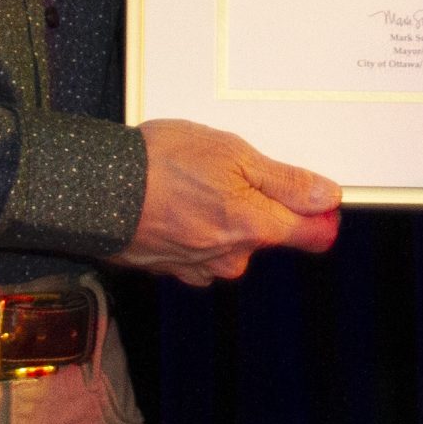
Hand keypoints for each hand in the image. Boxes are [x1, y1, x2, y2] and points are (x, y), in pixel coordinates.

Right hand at [114, 119, 341, 284]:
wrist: (96, 187)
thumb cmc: (161, 165)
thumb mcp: (235, 155)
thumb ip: (285, 181)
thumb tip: (327, 197)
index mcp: (254, 228)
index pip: (310, 235)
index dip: (320, 215)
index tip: (318, 200)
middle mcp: (231, 256)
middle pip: (266, 235)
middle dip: (258, 207)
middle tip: (229, 172)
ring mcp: (199, 267)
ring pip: (231, 243)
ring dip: (222, 218)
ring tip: (194, 184)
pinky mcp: (170, 268)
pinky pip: (199, 251)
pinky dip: (193, 230)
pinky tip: (175, 205)